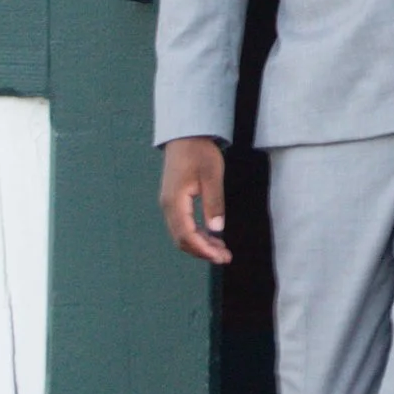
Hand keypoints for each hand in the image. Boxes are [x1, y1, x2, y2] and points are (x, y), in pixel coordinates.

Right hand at [160, 136, 231, 265]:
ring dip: (200, 245)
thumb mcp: (212, 175)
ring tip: (222, 251)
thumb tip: (217, 230)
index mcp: (175, 201)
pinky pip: (182, 225)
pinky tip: (212, 237)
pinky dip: (196, 235)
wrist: (186, 135)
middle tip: (225, 257)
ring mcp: (169, 204)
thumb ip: (214, 202)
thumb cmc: (199, 152)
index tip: (221, 256)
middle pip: (182, 239)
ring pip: (181, 234)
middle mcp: (168, 206)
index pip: (186, 234)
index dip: (203, 249)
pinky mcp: (173, 202)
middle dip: (203, 251)